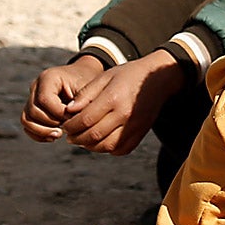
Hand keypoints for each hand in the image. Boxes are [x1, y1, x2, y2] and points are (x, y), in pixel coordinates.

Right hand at [23, 54, 104, 140]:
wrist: (83, 77)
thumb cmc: (87, 83)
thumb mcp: (88, 90)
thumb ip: (81, 104)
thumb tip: (70, 121)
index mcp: (49, 77)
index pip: (44, 99)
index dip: (59, 113)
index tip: (73, 117)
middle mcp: (36, 86)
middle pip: (33, 111)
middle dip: (51, 123)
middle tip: (68, 127)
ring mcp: (32, 97)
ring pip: (27, 119)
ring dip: (42, 131)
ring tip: (59, 134)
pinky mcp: (32, 109)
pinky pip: (27, 125)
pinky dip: (38, 134)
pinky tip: (53, 137)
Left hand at [59, 53, 184, 155]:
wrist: (159, 79)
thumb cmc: (128, 75)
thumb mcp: (105, 77)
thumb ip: (86, 94)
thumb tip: (69, 111)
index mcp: (113, 98)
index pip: (86, 119)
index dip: (71, 126)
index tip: (65, 125)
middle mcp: (125, 114)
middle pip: (94, 135)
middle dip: (77, 138)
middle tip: (70, 135)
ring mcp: (134, 126)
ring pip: (106, 146)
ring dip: (90, 146)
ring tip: (82, 139)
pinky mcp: (140, 133)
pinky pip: (121, 149)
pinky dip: (107, 149)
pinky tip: (100, 142)